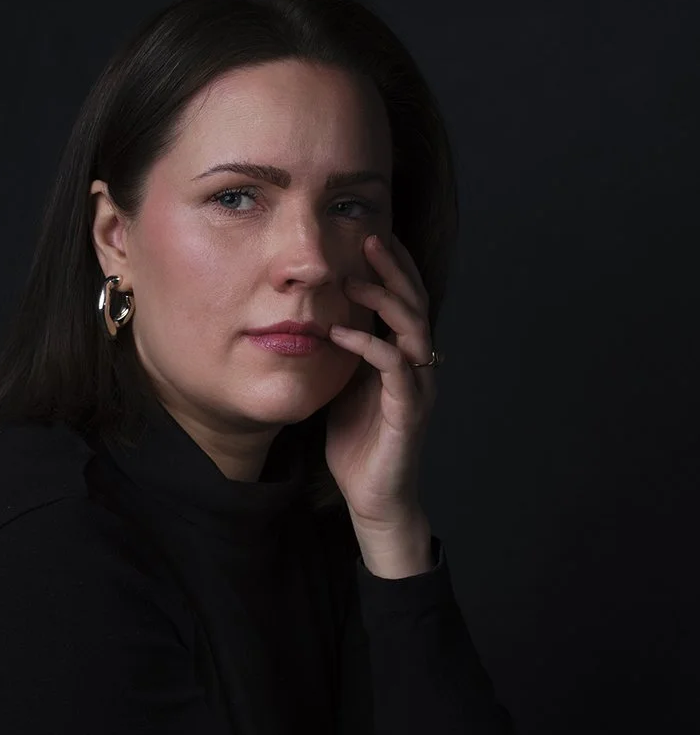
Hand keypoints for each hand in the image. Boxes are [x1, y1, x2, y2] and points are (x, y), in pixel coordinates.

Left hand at [325, 231, 437, 523]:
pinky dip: (369, 345)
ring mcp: (418, 388)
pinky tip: (341, 331)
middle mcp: (419, 367)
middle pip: (416, 303)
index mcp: (405, 358)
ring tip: (356, 276)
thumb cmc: (359, 444)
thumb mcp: (345, 386)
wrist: (374, 499)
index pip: (407, 300)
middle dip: (395, 268)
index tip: (370, 235)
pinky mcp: (408, 412)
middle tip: (370, 237)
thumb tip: (314, 318)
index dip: (393, 267)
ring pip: (413, 328)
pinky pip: (394, 367)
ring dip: (385, 299)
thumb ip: (343, 354)